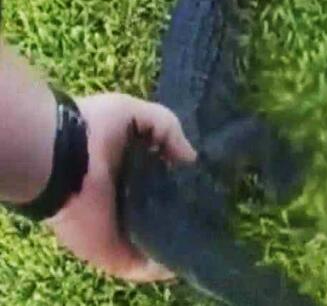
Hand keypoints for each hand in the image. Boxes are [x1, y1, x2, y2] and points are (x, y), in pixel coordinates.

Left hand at [44, 93, 196, 281]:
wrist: (59, 156)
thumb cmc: (94, 129)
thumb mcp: (138, 114)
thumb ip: (169, 130)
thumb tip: (192, 159)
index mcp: (125, 169)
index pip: (159, 182)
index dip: (183, 182)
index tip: (207, 184)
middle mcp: (122, 199)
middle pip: (159, 211)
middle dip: (183, 212)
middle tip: (211, 211)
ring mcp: (116, 227)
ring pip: (154, 241)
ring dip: (177, 241)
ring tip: (205, 234)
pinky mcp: (112, 251)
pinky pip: (142, 267)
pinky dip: (163, 266)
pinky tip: (185, 255)